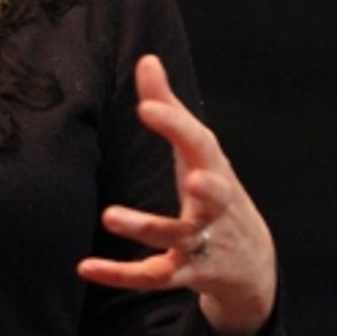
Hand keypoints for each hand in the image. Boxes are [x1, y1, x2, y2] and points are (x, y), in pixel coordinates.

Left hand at [77, 54, 276, 335]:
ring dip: (146, 227)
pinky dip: (120, 274)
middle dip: (206, 186)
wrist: (251, 262)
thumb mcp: (197, 150)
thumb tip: (146, 59)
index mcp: (213, 168)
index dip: (176, 125)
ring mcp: (201, 242)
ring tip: (110, 216)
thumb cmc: (215, 190)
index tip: (147, 107)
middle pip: (214, 194)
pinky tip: (85, 267)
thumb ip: (168, 106)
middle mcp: (214, 206)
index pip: (200, 143)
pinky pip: (152, 276)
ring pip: (176, 236)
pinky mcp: (184, 274)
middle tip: (189, 176)